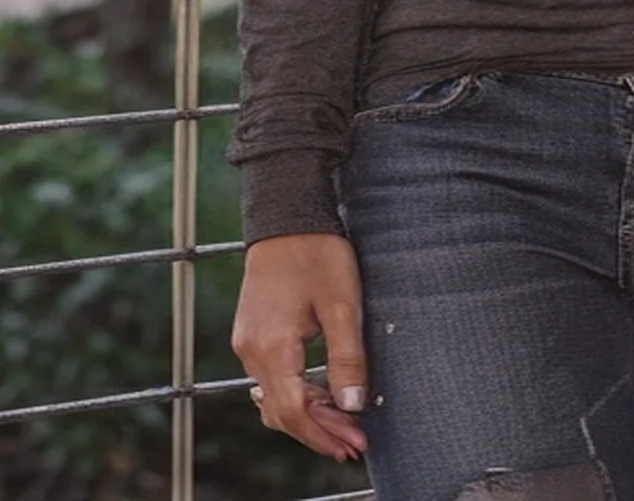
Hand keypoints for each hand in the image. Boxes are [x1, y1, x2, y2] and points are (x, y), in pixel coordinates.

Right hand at [231, 234, 369, 462]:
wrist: (287, 217)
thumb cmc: (319, 253)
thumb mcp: (343, 303)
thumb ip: (347, 356)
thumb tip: (354, 405)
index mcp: (272, 347)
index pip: (294, 410)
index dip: (325, 433)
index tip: (357, 444)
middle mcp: (251, 352)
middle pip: (281, 412)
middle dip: (319, 432)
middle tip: (356, 443)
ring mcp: (247, 344)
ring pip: (274, 398)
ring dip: (308, 416)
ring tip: (345, 426)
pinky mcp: (252, 336)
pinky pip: (272, 379)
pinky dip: (297, 394)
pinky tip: (322, 397)